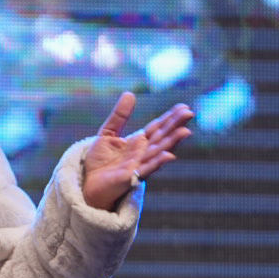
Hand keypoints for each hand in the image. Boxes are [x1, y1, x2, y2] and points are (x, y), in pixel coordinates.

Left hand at [81, 92, 193, 210]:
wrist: (88, 183)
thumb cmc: (99, 162)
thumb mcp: (107, 133)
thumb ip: (119, 116)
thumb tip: (130, 94)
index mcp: (139, 142)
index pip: (157, 128)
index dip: (170, 118)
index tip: (183, 107)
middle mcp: (142, 153)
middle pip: (162, 137)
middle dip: (175, 126)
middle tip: (189, 113)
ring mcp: (139, 166)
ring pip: (158, 152)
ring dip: (172, 142)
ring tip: (185, 131)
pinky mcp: (131, 178)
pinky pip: (146, 170)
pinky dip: (157, 163)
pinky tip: (168, 155)